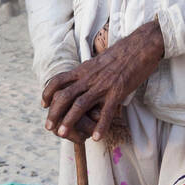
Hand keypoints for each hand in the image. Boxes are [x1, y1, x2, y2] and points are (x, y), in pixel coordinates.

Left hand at [41, 19, 163, 141]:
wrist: (140, 46)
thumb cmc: (122, 53)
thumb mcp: (98, 61)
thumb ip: (89, 72)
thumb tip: (82, 80)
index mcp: (83, 69)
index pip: (58, 80)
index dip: (48, 92)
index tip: (44, 104)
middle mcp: (89, 77)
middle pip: (65, 96)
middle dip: (54, 113)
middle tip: (49, 127)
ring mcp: (103, 85)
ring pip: (80, 105)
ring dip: (69, 121)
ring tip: (62, 134)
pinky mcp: (118, 91)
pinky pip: (106, 111)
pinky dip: (100, 126)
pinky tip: (96, 138)